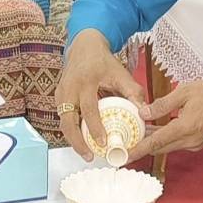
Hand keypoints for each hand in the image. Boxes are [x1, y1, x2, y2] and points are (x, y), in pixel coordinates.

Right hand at [55, 30, 146, 160]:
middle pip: (68, 120)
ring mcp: (61, 92)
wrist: (84, 47)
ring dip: (73, 139)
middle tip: (89, 156)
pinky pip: (63, 117)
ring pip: (62, 122)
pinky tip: (82, 140)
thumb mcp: (121, 73)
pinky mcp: (58, 97)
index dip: (95, 128)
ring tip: (86, 153)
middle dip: (77, 141)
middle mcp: (69, 88)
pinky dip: (71, 130)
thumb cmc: (104, 62)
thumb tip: (144, 112)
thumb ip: (133, 92)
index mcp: (86, 81)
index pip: (88, 109)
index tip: (103, 142)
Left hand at [126, 80, 202, 162]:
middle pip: (160, 147)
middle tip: (127, 140)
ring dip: (154, 141)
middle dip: (143, 145)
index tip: (124, 157)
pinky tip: (157, 129)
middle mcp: (189, 141)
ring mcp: (195, 143)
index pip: (155, 143)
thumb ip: (163, 104)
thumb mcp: (185, 91)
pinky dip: (165, 138)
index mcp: (184, 128)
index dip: (138, 150)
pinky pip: (177, 143)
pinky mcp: (198, 142)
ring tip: (139, 131)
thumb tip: (144, 113)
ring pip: (168, 146)